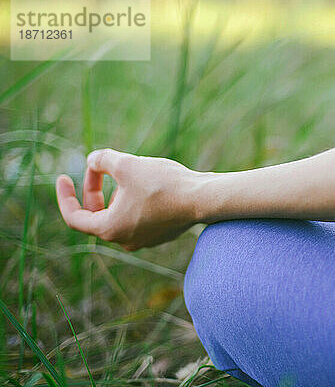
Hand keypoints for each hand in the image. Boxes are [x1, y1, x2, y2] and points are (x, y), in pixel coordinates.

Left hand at [56, 149, 206, 250]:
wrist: (204, 198)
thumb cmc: (164, 183)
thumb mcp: (126, 164)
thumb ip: (101, 159)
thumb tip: (92, 161)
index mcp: (109, 229)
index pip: (74, 217)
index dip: (65, 196)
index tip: (63, 177)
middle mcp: (124, 240)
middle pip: (96, 215)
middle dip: (94, 190)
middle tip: (99, 168)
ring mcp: (144, 240)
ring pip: (118, 216)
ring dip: (116, 194)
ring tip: (129, 172)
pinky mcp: (160, 234)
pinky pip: (137, 218)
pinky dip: (134, 201)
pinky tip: (148, 183)